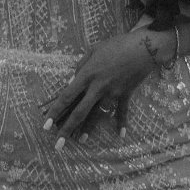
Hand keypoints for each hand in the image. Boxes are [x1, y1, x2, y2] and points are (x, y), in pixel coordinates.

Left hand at [42, 31, 160, 143]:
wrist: (143, 48)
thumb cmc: (116, 45)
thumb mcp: (94, 51)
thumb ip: (81, 66)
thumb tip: (70, 82)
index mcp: (87, 75)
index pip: (66, 96)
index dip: (55, 111)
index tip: (46, 125)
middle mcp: (98, 87)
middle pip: (80, 112)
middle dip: (68, 129)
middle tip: (59, 144)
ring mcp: (112, 93)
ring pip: (98, 115)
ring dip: (89, 129)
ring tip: (81, 140)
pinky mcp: (125, 95)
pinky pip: (122, 112)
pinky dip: (122, 123)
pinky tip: (121, 135)